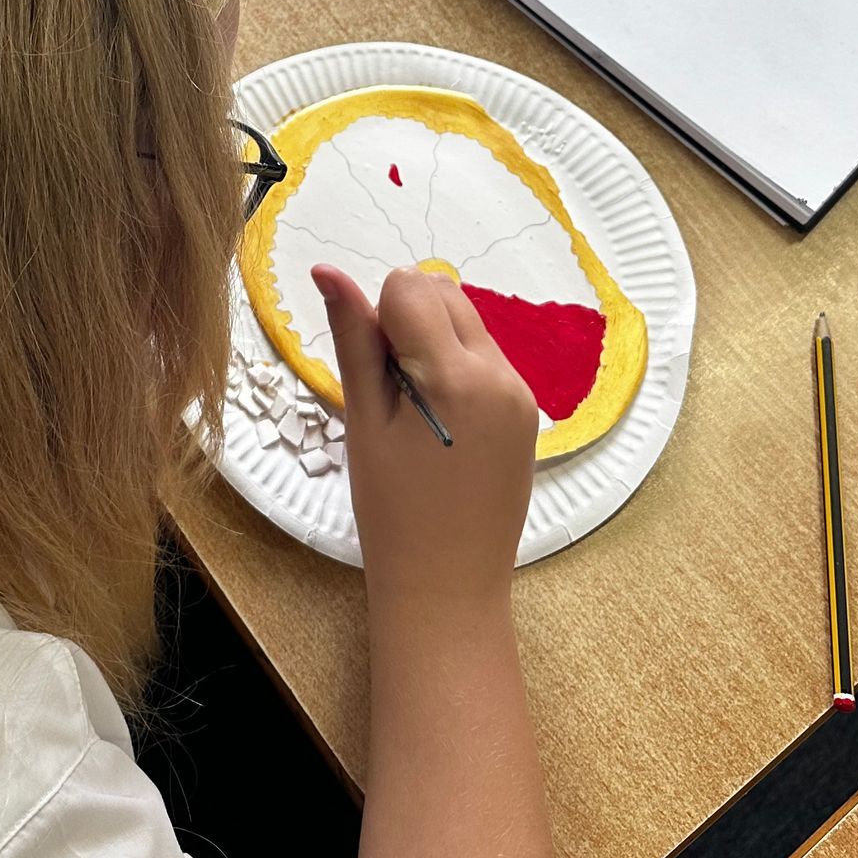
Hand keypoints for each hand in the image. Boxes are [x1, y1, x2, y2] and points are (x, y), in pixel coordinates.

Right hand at [314, 265, 538, 617]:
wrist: (448, 587)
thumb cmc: (391, 512)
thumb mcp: (363, 421)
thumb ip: (353, 338)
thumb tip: (328, 270)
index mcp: (455, 376)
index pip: (410, 286)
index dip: (379, 317)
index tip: (373, 372)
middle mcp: (500, 374)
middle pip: (444, 294)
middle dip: (408, 321)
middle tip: (388, 392)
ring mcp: (521, 393)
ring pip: (468, 322)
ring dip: (434, 342)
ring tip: (415, 412)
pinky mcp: (529, 412)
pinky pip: (488, 358)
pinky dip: (458, 368)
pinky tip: (441, 425)